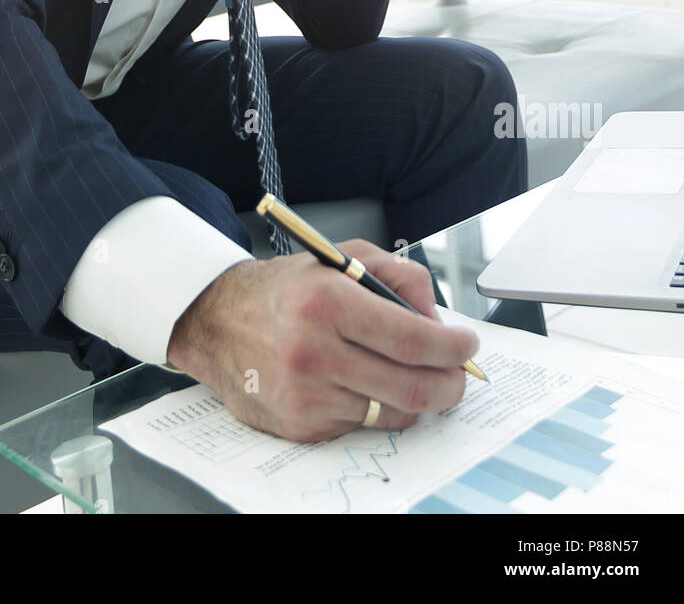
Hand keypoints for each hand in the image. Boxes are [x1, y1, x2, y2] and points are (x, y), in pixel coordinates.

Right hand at [166, 239, 478, 442]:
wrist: (216, 321)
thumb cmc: (285, 289)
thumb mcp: (340, 258)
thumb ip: (396, 276)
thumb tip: (438, 320)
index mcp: (327, 302)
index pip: (412, 338)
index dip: (452, 348)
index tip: (467, 346)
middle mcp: (313, 352)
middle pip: (411, 386)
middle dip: (449, 384)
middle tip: (457, 375)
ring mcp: (305, 395)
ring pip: (391, 412)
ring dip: (413, 397)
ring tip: (405, 374)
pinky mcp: (299, 425)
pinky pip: (360, 425)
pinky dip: (372, 406)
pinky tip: (356, 382)